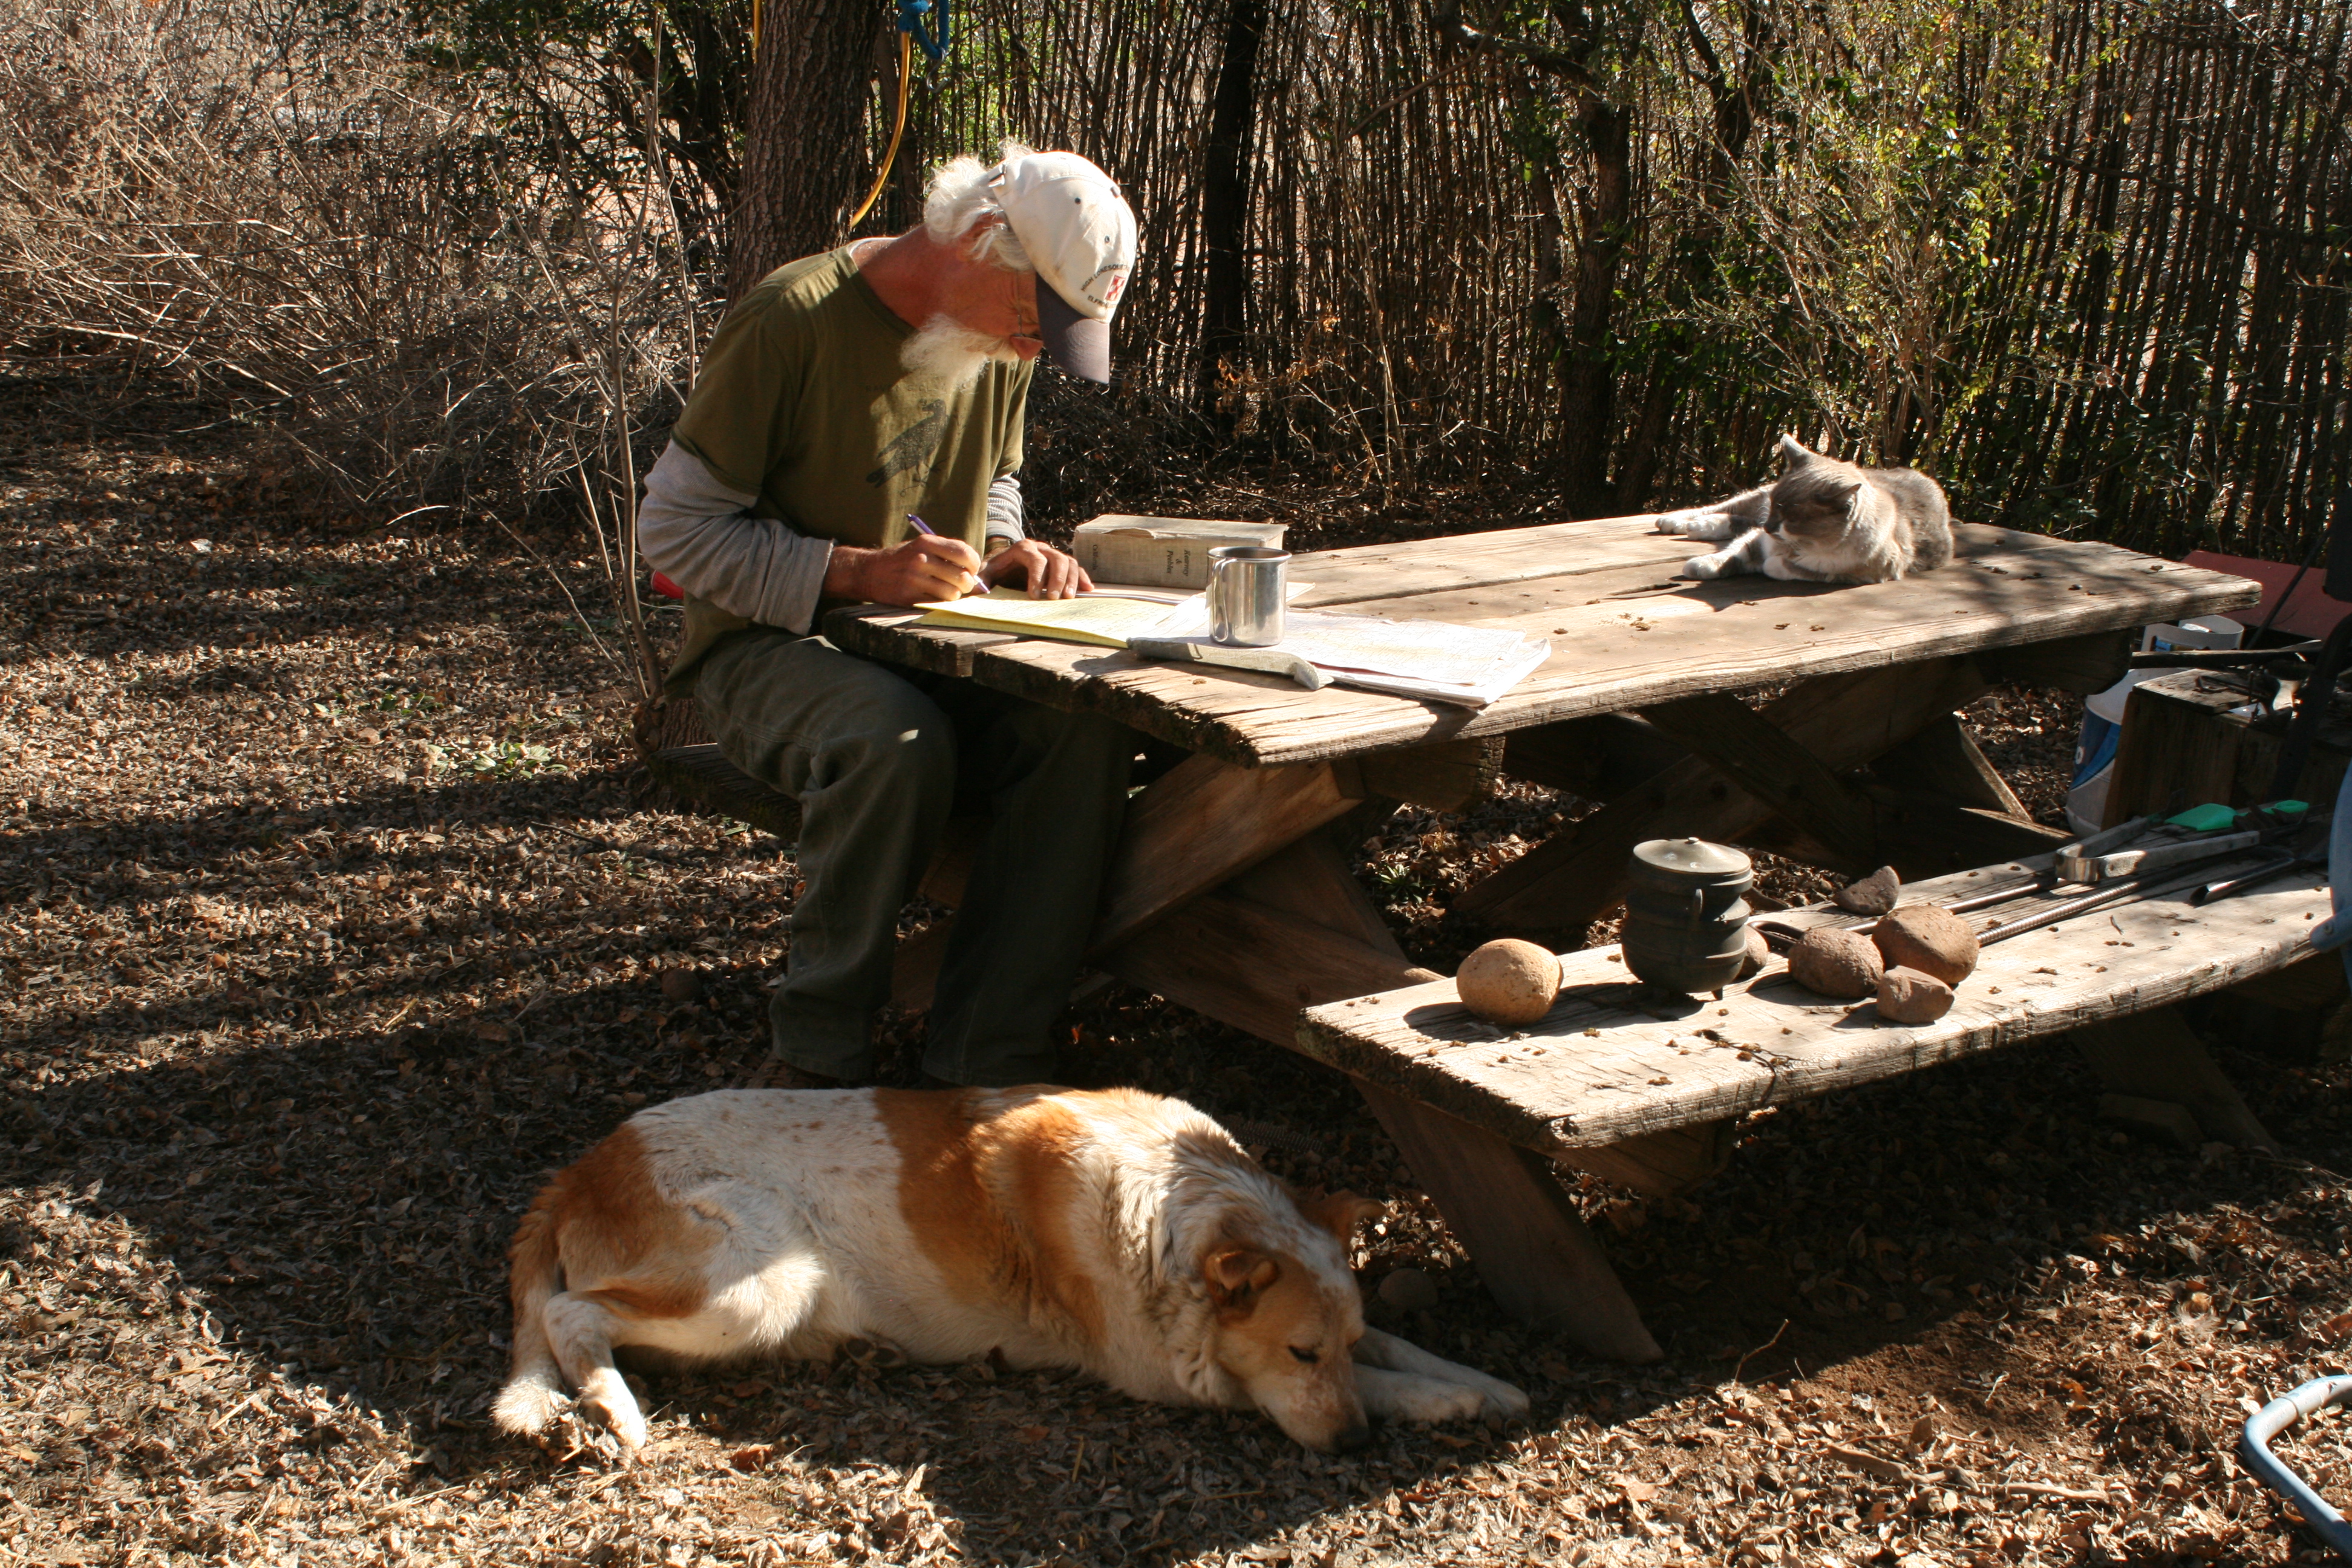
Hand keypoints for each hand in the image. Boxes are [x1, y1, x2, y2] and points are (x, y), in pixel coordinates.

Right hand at [827, 534, 981, 605]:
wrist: (868, 572)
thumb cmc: (902, 560)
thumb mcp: (920, 547)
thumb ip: (946, 555)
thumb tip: (976, 575)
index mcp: (926, 542)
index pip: (964, 552)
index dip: (974, 564)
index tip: (972, 569)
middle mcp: (920, 559)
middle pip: (961, 576)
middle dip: (967, 583)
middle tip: (963, 585)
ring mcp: (913, 579)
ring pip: (951, 593)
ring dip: (954, 595)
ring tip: (947, 591)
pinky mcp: (908, 597)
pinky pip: (937, 603)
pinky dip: (941, 603)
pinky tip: (935, 597)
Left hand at [978, 539, 1092, 598]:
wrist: (1005, 565)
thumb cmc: (996, 571)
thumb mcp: (986, 574)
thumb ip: (981, 580)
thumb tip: (975, 588)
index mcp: (1022, 548)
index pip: (1034, 558)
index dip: (1036, 576)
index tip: (1034, 596)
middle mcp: (1041, 548)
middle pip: (1056, 558)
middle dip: (1056, 579)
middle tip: (1054, 599)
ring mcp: (1053, 555)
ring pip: (1068, 561)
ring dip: (1071, 580)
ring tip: (1069, 598)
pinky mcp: (1061, 565)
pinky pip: (1075, 568)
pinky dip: (1081, 578)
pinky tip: (1087, 590)